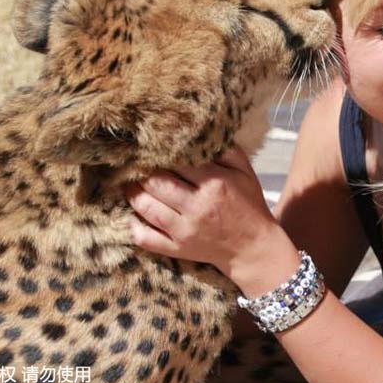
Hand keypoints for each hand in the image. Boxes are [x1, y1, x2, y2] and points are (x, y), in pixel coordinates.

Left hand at [125, 147, 299, 293]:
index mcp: (214, 184)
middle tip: (134, 164)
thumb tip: (204, 133)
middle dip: (142, 171)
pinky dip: (133, 226)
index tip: (152, 146)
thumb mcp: (245, 173)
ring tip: (129, 183)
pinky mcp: (177, 249)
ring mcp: (184, 230)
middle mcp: (197, 207)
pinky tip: (132, 213)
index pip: (178, 162)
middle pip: (157, 183)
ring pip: (147, 207)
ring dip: (133, 193)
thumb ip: (227, 151)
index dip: (161, 153)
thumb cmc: (249, 206)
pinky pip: (146, 238)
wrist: (253, 248)